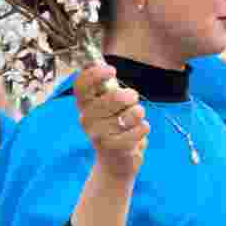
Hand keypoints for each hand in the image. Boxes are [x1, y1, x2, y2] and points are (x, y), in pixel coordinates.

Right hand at [74, 64, 148, 181]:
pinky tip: (138, 133)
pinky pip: (140, 129)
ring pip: (131, 113)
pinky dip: (144, 128)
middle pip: (113, 97)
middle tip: (132, 99)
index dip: (95, 74)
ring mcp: (99, 135)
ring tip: (134, 119)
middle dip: (130, 95)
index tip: (111, 70)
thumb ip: (105, 88)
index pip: (81, 86)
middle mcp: (86, 120)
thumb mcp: (107, 107)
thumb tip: (99, 61)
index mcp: (84, 106)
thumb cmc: (114, 128)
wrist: (115, 164)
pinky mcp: (114, 148)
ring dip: (138, 113)